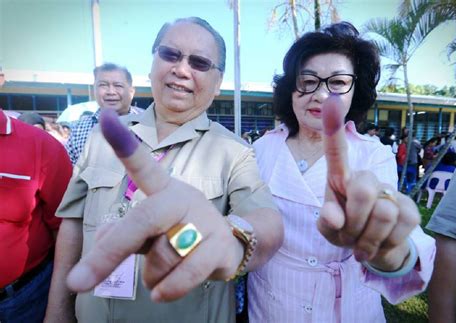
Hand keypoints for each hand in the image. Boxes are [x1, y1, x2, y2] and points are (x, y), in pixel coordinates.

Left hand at [66, 108, 242, 301]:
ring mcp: (205, 220)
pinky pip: (186, 274)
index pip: (143, 166)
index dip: (124, 144)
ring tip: (162, 274)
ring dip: (152, 277)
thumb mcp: (149, 232)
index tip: (105, 117)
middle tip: (78, 282)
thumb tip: (104, 239)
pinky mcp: (221, 245)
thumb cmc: (180, 235)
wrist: (229, 247)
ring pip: (162, 256)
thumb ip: (124, 233)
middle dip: (110, 252)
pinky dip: (169, 289)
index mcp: (164, 191)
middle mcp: (184, 198)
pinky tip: (162, 293)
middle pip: (143, 219)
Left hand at [317, 94, 419, 270]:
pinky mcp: (410, 208)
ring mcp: (390, 191)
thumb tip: (336, 218)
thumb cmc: (345, 230)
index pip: (335, 151)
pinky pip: (401, 227)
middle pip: (362, 191)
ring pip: (383, 214)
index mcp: (340, 178)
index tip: (332, 99)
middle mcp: (366, 178)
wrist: (372, 249)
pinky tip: (381, 242)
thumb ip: (326, 222)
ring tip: (363, 240)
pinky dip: (385, 244)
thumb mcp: (328, 229)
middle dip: (354, 223)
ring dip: (368, 238)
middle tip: (350, 235)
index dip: (333, 127)